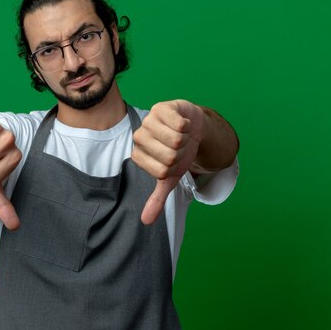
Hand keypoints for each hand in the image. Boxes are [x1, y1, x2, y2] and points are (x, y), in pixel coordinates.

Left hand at [131, 100, 204, 224]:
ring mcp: (149, 120)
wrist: (192, 129)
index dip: (174, 167)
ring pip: (176, 139)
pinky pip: (180, 124)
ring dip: (185, 138)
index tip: (172, 160)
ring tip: (181, 135)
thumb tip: (146, 221)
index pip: (161, 171)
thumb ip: (157, 199)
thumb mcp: (169, 177)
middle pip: (169, 156)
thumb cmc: (178, 152)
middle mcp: (139, 137)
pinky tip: (183, 123)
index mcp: (138, 155)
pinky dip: (188, 126)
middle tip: (178, 147)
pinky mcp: (162, 108)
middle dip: (181, 153)